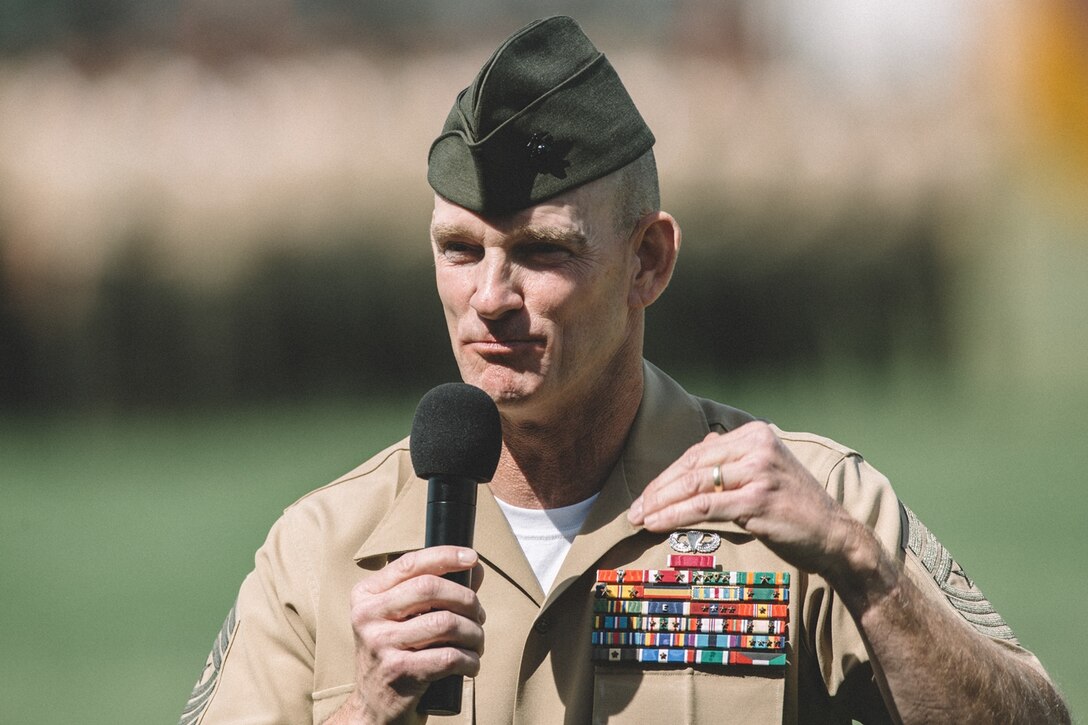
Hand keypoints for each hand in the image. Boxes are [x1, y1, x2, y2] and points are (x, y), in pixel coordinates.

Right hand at [336, 546, 485, 723]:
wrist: (373, 707)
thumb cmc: (396, 654)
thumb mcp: (402, 619)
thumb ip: (434, 591)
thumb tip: (475, 568)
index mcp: (366, 595)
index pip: (410, 564)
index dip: (445, 556)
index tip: (472, 558)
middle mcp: (367, 615)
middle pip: (430, 588)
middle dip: (467, 599)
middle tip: (479, 615)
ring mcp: (380, 644)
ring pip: (445, 623)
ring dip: (474, 633)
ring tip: (477, 642)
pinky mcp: (398, 671)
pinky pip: (449, 656)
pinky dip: (470, 660)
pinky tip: (471, 665)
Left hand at [628, 422, 863, 577]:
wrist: (835, 537)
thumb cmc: (796, 509)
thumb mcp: (766, 471)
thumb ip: (734, 456)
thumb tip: (702, 446)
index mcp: (756, 434)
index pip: (699, 452)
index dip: (668, 474)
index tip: (646, 494)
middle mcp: (757, 446)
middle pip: (692, 465)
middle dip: (658, 488)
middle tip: (635, 508)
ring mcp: (758, 471)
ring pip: (694, 484)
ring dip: (660, 503)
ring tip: (639, 517)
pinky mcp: (757, 499)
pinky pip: (704, 506)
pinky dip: (675, 515)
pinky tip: (656, 523)